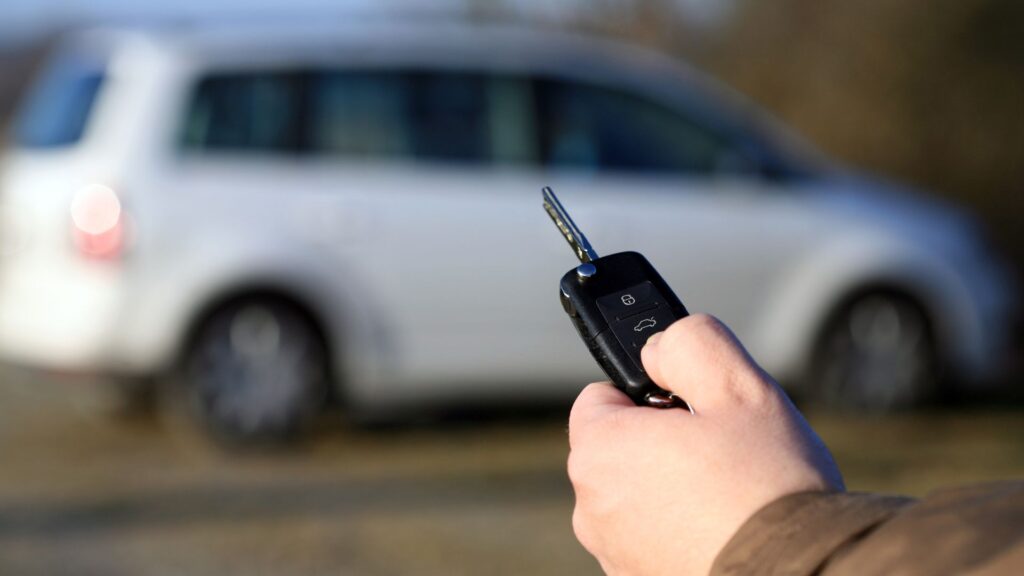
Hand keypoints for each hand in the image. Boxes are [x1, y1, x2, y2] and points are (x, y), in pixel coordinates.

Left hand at [568, 314, 843, 575]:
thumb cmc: (768, 489)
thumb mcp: (737, 384)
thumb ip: (688, 343)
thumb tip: (658, 349)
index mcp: (599, 451)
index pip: (601, 394)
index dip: (652, 392)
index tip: (693, 409)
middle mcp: (591, 508)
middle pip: (621, 446)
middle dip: (665, 440)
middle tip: (723, 450)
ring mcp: (613, 552)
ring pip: (640, 494)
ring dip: (675, 487)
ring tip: (732, 494)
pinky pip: (654, 537)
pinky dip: (683, 529)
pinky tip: (727, 531)